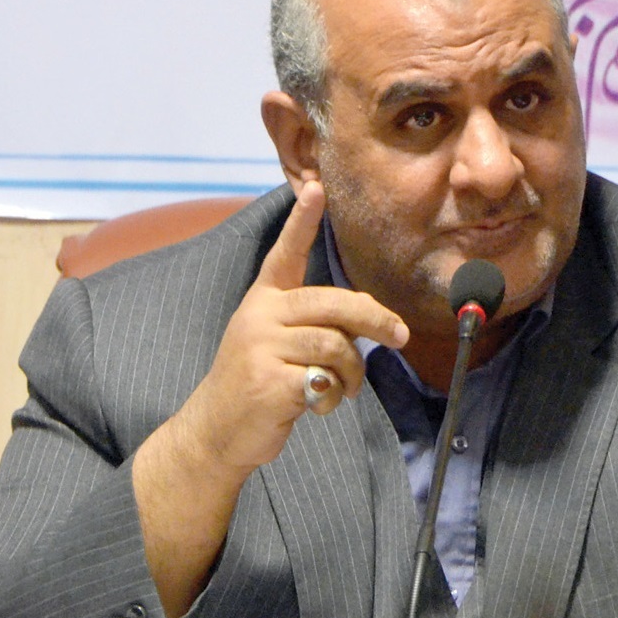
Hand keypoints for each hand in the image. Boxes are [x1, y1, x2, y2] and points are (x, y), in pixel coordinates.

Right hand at [133, 179, 408, 617]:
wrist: (217, 430)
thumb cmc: (258, 382)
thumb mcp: (276, 343)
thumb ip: (315, 325)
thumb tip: (373, 324)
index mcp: (263, 300)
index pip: (285, 254)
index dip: (301, 221)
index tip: (315, 187)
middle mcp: (260, 315)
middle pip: (334, 304)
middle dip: (375, 319)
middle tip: (401, 336)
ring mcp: (261, 347)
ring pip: (336, 345)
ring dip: (353, 373)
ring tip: (344, 389)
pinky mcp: (269, 380)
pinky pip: (324, 379)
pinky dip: (333, 396)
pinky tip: (320, 406)